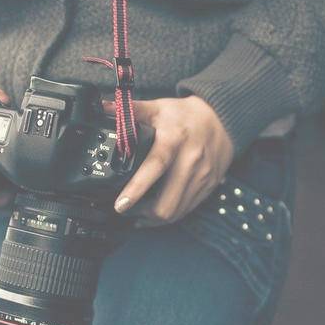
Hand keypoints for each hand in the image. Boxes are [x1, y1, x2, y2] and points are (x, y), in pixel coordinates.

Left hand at [107, 95, 234, 225]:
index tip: (120, 205)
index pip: (155, 166)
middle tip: (124, 209)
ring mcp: (201, 177)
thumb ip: (130, 110)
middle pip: (166, 203)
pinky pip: (186, 210)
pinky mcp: (208, 187)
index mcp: (174, 140)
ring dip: (153, 218)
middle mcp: (190, 161)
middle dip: (141, 212)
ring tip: (137, 212)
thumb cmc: (186, 115)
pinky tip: (156, 211)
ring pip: (175, 212)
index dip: (136, 189)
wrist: (223, 120)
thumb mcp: (158, 107)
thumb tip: (102, 106)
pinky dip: (169, 214)